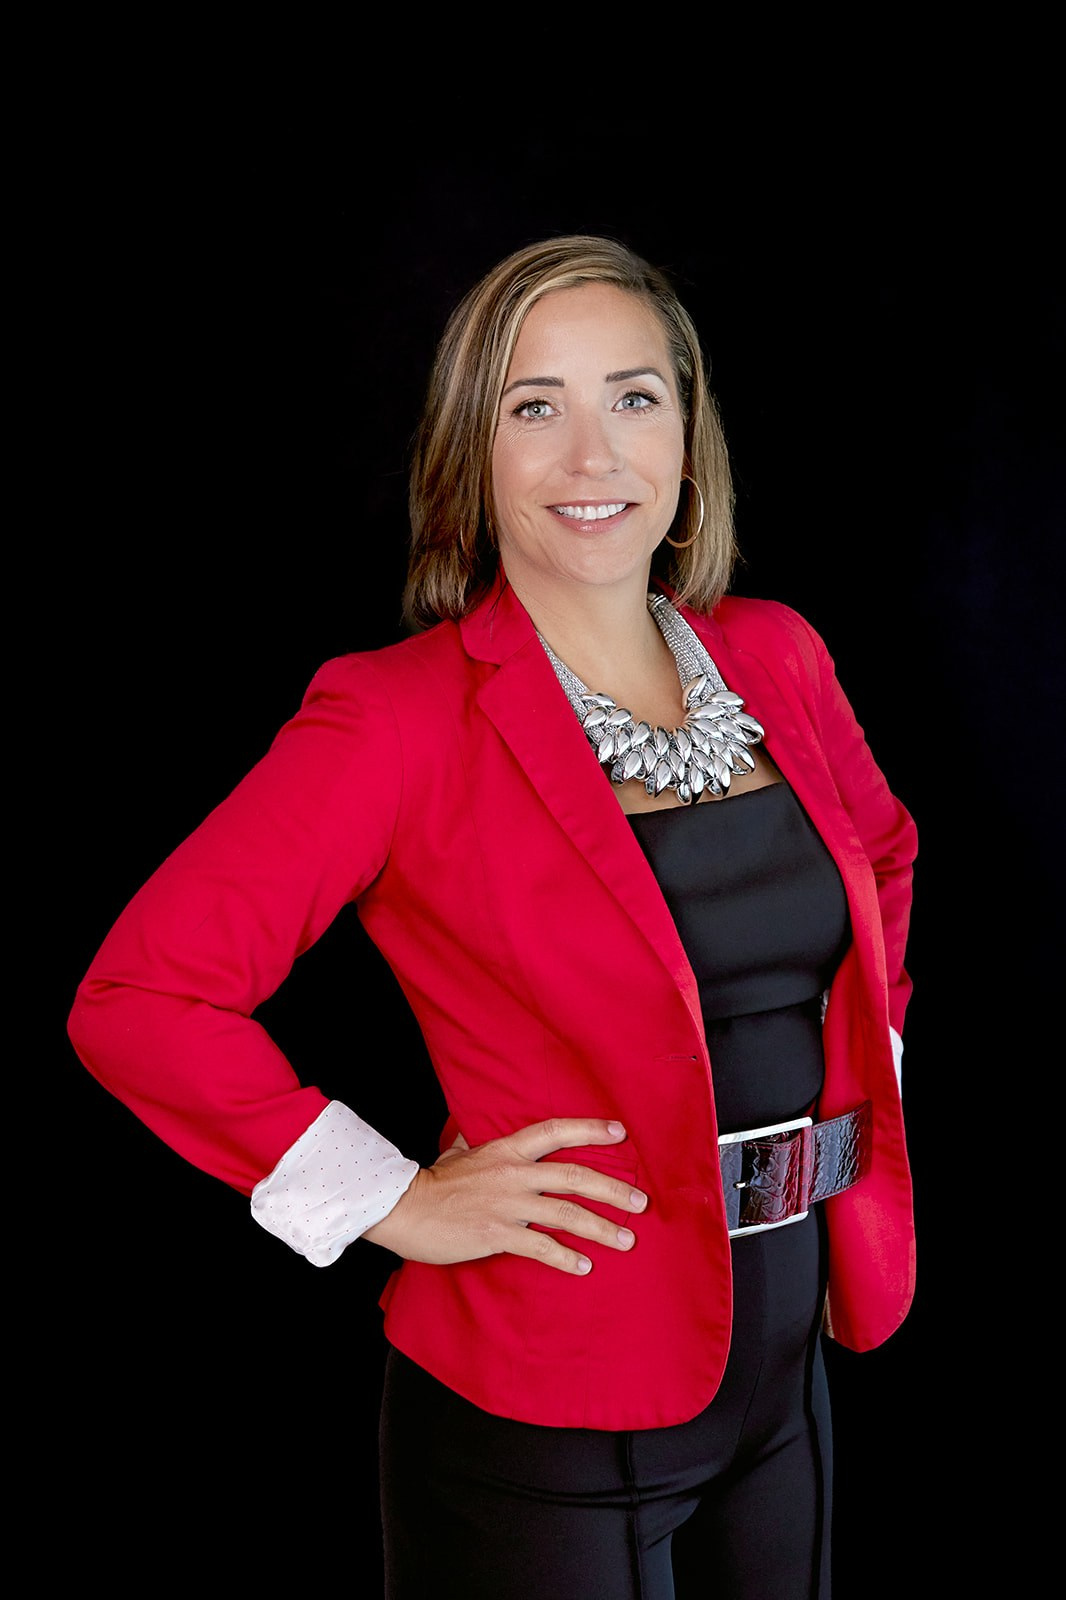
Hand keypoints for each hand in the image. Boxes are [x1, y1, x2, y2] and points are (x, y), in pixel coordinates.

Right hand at [362, 1118, 647, 1274]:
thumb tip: (477, 1132)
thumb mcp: (457, 1151)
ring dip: (601, 1228)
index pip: (555, 1132)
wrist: (404, 1208)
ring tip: (626, 1240)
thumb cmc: (431, 1182)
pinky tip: (584, 1266)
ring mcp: (508, 1205)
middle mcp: (514, 1174)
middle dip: (613, 1189)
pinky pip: (540, 1247)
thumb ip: (475, 1142)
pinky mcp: (498, 1234)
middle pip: (575, 1176)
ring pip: (566, 1214)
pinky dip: (565, 1257)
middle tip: (641, 1201)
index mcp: (506, 1150)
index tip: (620, 1132)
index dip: (589, 1130)